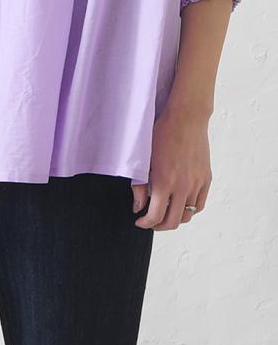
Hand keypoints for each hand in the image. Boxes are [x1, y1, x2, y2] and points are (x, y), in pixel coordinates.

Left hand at [132, 105, 211, 230]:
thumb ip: (140, 185)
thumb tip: (138, 206)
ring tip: (165, 212)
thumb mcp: (144, 158)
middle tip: (150, 221)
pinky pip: (199, 204)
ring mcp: (197, 184)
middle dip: (159, 226)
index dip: (146, 224)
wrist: (186, 118)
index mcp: (164, 182)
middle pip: (173, 221)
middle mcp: (183, 187)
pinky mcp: (206, 179)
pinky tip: (180, 205)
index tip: (140, 222)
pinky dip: (189, 210)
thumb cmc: (162, 134)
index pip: (156, 217)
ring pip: (187, 215)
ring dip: (175, 218)